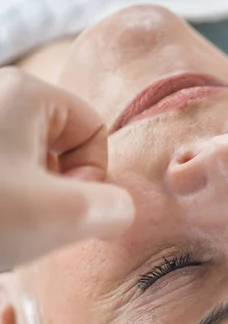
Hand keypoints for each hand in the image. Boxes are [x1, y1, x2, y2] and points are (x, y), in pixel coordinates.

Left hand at [0, 68, 133, 269]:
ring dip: (28, 203)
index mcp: (25, 94)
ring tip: (4, 229)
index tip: (67, 208)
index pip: (93, 127)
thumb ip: (111, 210)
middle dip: (58, 191)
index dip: (94, 175)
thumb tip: (120, 211)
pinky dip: (0, 205)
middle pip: (58, 144)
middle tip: (33, 223)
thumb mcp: (60, 216)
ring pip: (24, 164)